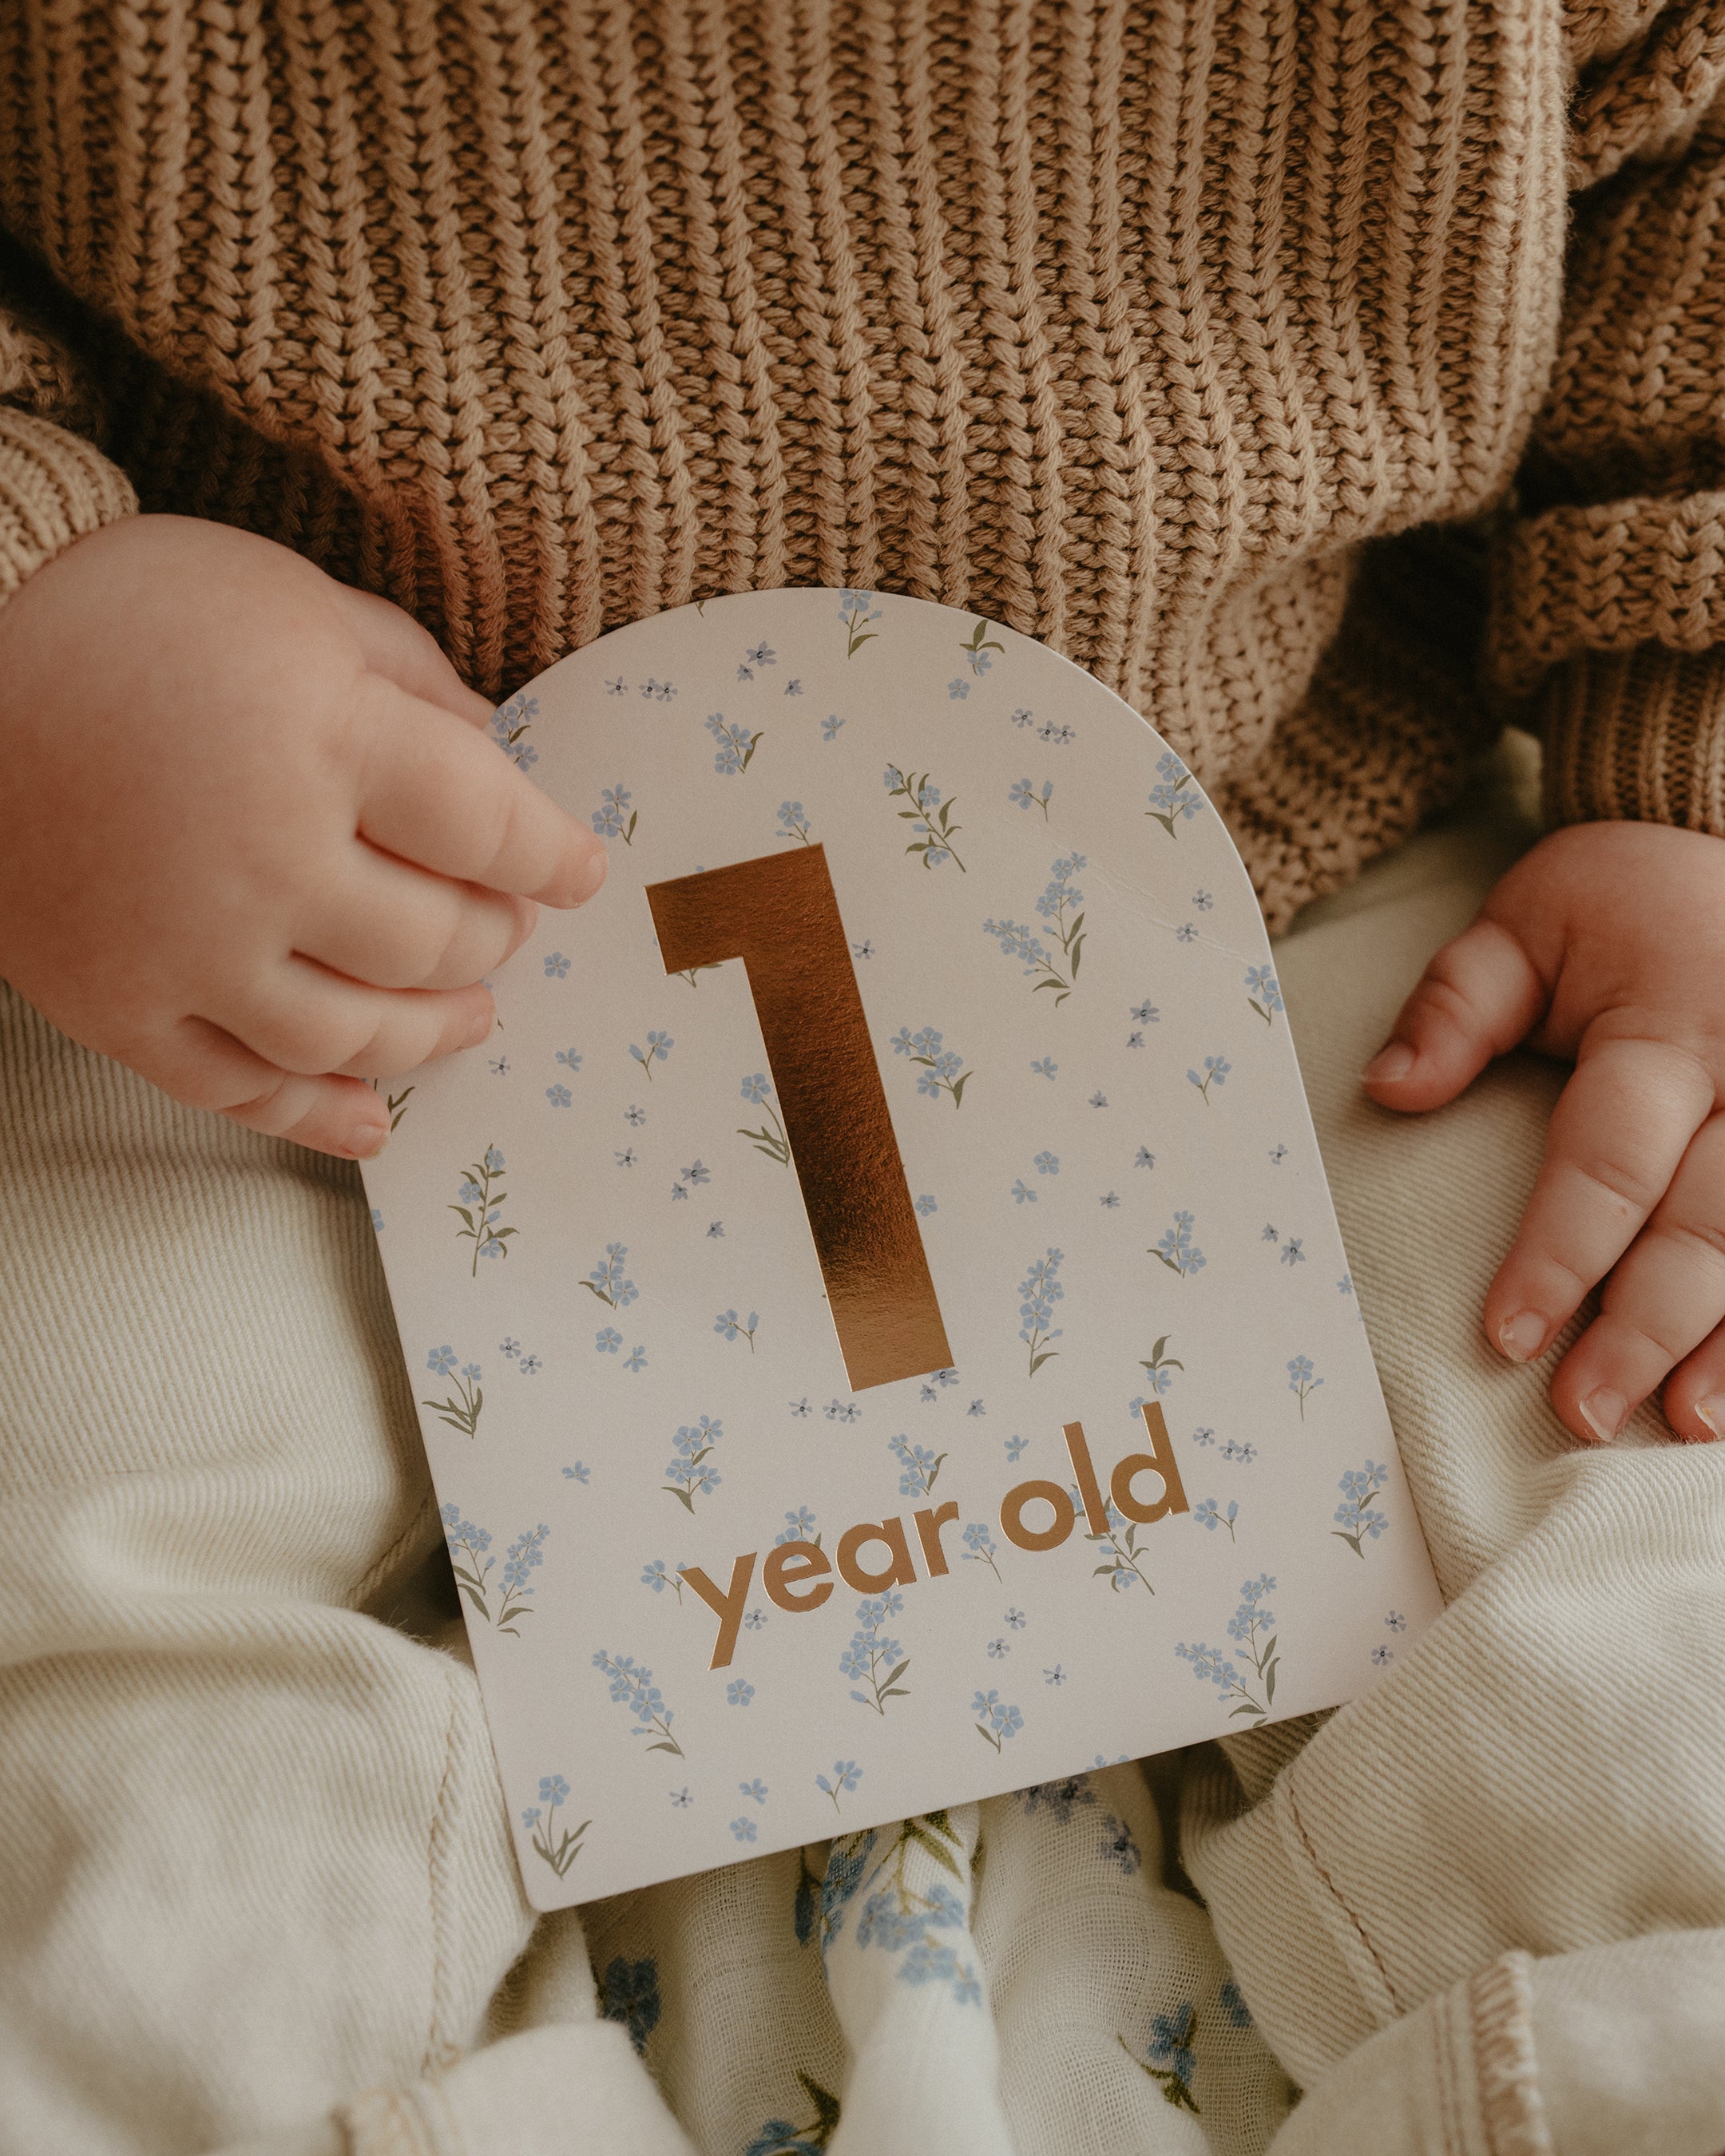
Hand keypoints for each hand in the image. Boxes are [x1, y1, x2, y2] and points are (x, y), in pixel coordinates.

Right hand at [0, 515, 604, 1157]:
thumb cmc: (130, 621)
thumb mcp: (286, 597)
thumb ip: (405, 674)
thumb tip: (495, 751)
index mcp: (317, 734)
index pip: (485, 823)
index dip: (550, 855)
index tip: (580, 873)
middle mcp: (260, 856)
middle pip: (434, 936)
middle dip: (494, 936)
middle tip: (509, 924)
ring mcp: (186, 946)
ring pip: (357, 1030)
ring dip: (434, 1032)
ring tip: (474, 1015)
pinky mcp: (120, 1006)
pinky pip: (240, 1087)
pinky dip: (321, 1117)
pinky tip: (378, 1122)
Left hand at [1363, 820, 1724, 1445]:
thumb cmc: (1614, 904)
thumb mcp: (1521, 926)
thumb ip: (1455, 1007)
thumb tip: (1386, 1090)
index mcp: (1668, 1025)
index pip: (1609, 1160)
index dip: (1559, 1253)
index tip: (1508, 1333)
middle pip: (1706, 1223)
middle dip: (1646, 1328)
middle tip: (1582, 1410)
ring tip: (1685, 1424)